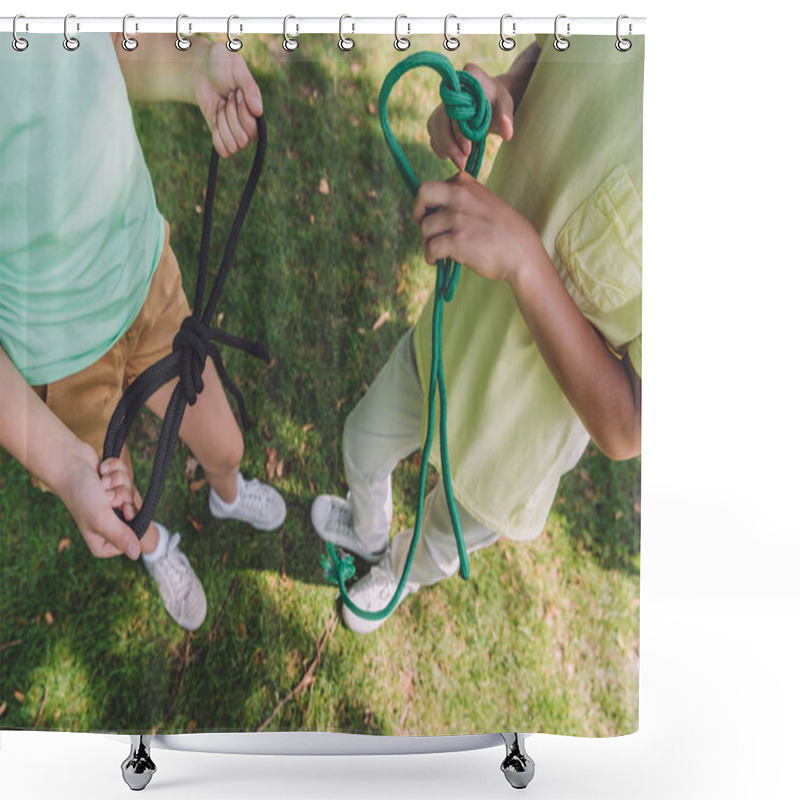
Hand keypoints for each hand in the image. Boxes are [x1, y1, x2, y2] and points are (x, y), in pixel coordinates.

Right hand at [57, 443, 141, 559]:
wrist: (68, 462)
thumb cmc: (81, 494)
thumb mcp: (102, 519)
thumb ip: (119, 536)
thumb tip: (136, 555)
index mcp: (101, 540)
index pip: (132, 539)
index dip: (130, 521)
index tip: (121, 512)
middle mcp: (106, 523)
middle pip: (134, 512)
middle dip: (123, 497)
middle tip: (107, 496)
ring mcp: (108, 502)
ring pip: (130, 490)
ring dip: (117, 481)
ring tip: (101, 482)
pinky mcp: (111, 483)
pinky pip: (126, 475)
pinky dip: (114, 470)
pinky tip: (100, 471)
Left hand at [194, 42, 263, 157]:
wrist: (201, 67)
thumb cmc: (222, 64)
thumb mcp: (238, 69)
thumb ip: (250, 88)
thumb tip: (259, 112)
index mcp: (256, 112)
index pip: (254, 129)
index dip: (243, 112)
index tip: (235, 92)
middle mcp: (249, 126)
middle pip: (244, 140)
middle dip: (231, 116)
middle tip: (226, 98)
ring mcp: (235, 132)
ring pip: (233, 146)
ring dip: (222, 124)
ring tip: (221, 106)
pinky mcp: (221, 134)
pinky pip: (223, 150)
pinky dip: (217, 137)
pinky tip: (215, 120)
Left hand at [413, 171, 538, 283]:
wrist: (521, 252)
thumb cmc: (503, 231)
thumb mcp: (485, 201)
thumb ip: (463, 199)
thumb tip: (436, 210)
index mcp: (466, 185)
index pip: (432, 187)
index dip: (428, 204)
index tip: (435, 217)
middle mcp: (460, 197)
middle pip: (422, 194)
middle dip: (418, 212)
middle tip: (425, 228)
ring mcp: (458, 218)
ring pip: (425, 227)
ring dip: (426, 242)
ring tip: (437, 252)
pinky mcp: (457, 241)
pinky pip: (430, 247)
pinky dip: (430, 256)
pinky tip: (437, 261)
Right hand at [427, 63, 514, 169]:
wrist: (490, 100)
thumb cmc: (498, 101)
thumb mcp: (506, 105)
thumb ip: (506, 117)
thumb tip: (507, 134)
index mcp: (469, 76)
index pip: (457, 101)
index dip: (459, 126)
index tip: (468, 146)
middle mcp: (451, 87)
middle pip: (441, 116)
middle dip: (450, 142)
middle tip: (462, 161)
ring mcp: (442, 102)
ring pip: (434, 125)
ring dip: (444, 146)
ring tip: (459, 163)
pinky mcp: (439, 117)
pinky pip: (433, 132)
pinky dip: (439, 146)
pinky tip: (448, 157)